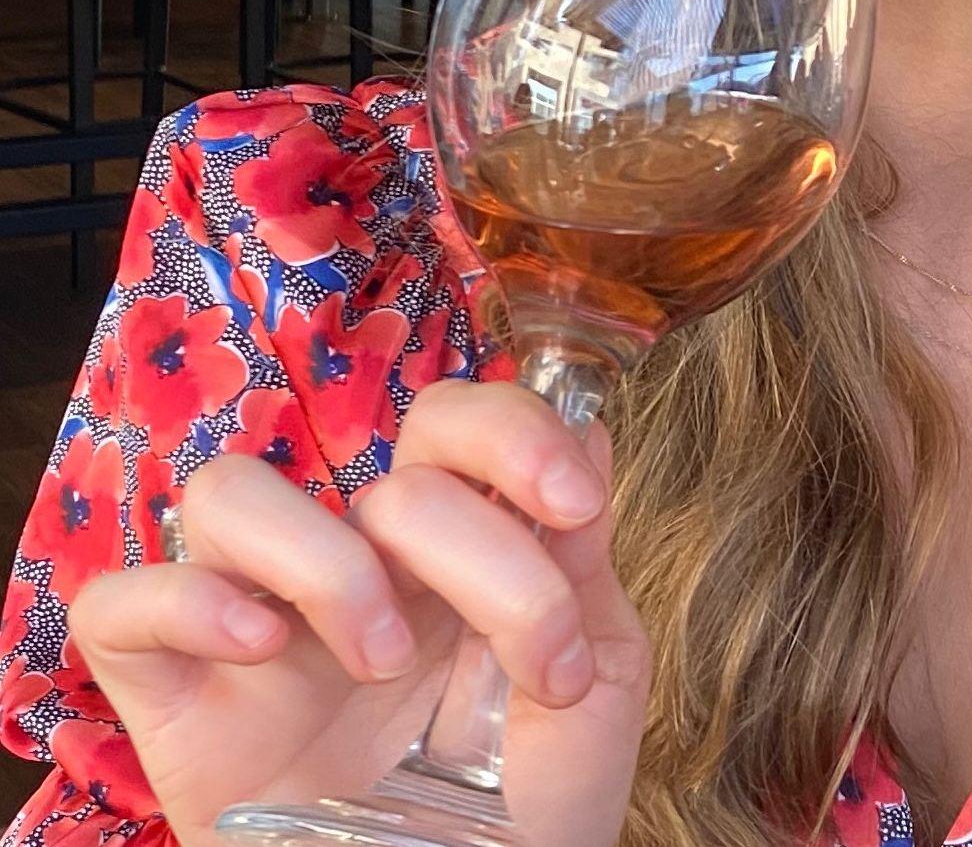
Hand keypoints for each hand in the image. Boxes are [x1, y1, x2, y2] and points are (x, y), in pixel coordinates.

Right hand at [66, 382, 648, 846]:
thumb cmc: (533, 808)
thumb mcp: (593, 678)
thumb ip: (582, 559)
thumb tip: (586, 429)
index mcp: (453, 548)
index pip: (453, 421)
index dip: (515, 432)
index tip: (573, 503)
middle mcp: (353, 567)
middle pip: (385, 474)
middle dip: (476, 547)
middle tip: (527, 657)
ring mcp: (258, 628)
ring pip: (227, 492)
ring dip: (324, 560)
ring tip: (383, 659)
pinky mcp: (177, 704)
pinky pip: (120, 605)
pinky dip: (184, 602)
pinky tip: (261, 652)